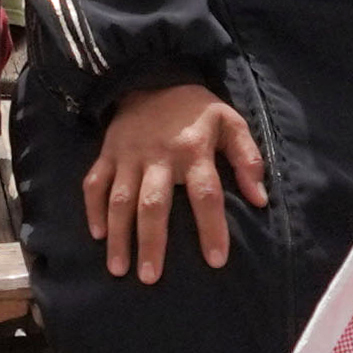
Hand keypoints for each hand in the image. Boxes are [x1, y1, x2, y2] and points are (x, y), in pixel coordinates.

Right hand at [84, 80, 264, 285]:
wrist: (152, 75)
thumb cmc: (196, 110)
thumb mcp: (230, 123)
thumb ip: (247, 159)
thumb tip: (260, 199)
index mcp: (193, 149)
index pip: (206, 194)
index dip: (212, 228)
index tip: (216, 261)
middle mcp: (159, 156)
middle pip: (154, 204)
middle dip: (151, 242)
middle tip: (151, 278)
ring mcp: (128, 155)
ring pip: (120, 199)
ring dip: (119, 236)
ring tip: (119, 269)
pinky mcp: (107, 153)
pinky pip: (94, 183)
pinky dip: (92, 210)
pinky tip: (97, 236)